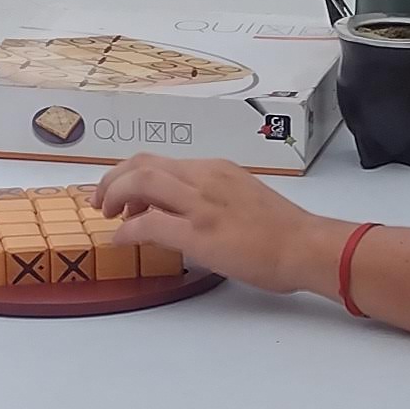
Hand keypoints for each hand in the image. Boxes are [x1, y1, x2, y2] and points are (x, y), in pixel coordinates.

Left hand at [92, 156, 336, 294]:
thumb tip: (190, 216)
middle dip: (113, 179)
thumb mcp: (244, 200)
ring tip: (107, 214)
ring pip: (140, 181)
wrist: (307, 246)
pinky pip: (148, 223)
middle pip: (142, 163)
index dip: (134, 175)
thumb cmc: (285, 232)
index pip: (163, 162)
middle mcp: (205, 177)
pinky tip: (121, 239)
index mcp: (216, 170)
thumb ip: (215, 200)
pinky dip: (127, 230)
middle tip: (102, 200)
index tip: (126, 195)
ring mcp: (201, 203)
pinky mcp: (199, 232)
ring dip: (114, 195)